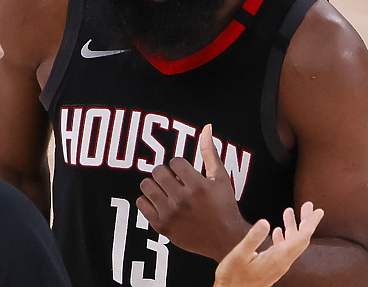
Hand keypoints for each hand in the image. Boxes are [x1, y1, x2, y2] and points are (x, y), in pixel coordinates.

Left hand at [136, 124, 250, 260]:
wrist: (225, 240)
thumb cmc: (224, 206)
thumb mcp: (220, 178)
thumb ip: (210, 152)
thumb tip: (206, 127)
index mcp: (197, 186)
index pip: (174, 161)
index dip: (179, 165)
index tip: (185, 173)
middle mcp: (182, 200)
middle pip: (157, 171)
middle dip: (165, 172)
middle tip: (172, 180)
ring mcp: (170, 215)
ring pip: (146, 186)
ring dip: (154, 184)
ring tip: (164, 189)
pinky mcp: (161, 227)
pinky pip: (141, 203)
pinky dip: (148, 200)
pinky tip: (160, 202)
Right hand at [213, 202, 323, 286]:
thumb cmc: (233, 277)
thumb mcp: (240, 255)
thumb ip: (253, 238)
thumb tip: (265, 221)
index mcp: (278, 258)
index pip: (301, 238)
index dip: (310, 223)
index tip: (317, 211)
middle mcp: (282, 262)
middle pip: (301, 240)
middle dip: (306, 222)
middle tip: (308, 206)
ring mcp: (278, 265)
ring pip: (293, 244)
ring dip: (294, 227)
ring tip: (289, 212)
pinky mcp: (273, 267)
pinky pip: (284, 249)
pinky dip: (284, 237)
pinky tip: (278, 231)